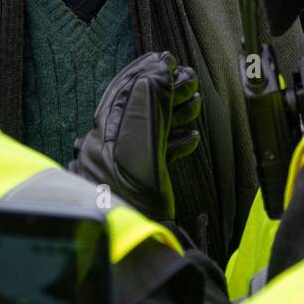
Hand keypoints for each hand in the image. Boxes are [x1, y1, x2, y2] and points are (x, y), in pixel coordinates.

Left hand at [68, 50, 201, 222]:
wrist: (129, 244)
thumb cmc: (129, 200)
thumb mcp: (141, 146)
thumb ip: (149, 107)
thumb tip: (158, 72)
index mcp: (108, 131)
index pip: (126, 89)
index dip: (145, 71)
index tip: (166, 59)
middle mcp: (113, 143)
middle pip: (139, 106)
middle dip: (165, 90)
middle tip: (189, 80)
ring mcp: (126, 163)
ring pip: (150, 126)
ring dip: (173, 112)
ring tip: (194, 104)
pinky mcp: (140, 183)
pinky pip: (156, 152)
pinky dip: (175, 141)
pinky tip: (191, 139)